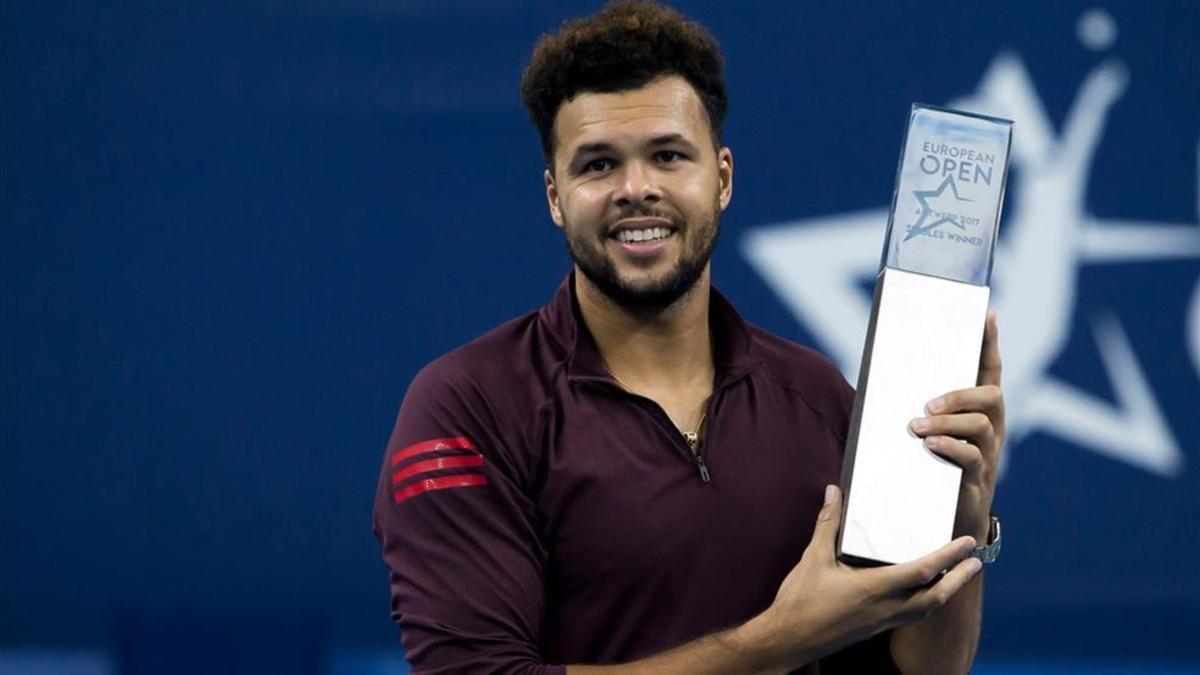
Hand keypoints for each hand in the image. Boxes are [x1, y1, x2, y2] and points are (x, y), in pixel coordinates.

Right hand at [740, 485, 983, 671]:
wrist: (788, 640)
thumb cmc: (800, 600)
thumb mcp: (813, 558)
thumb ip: (828, 524)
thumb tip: (835, 492)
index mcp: (875, 588)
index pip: (923, 571)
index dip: (949, 556)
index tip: (967, 543)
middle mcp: (886, 608)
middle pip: (936, 596)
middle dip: (959, 578)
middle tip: (976, 562)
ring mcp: (882, 621)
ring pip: (926, 609)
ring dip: (946, 592)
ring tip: (957, 577)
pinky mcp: (875, 629)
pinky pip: (911, 616)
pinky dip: (925, 603)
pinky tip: (922, 593)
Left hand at [907, 311, 1004, 539]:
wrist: (938, 525)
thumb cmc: (923, 471)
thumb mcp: (919, 434)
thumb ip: (909, 409)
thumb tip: (874, 375)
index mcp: (976, 413)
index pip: (988, 372)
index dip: (990, 344)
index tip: (988, 315)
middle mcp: (989, 432)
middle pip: (991, 397)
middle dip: (960, 393)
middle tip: (927, 402)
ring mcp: (988, 457)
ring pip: (981, 427)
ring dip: (948, 422)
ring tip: (917, 427)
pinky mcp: (978, 483)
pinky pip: (972, 459)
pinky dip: (950, 448)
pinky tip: (929, 446)